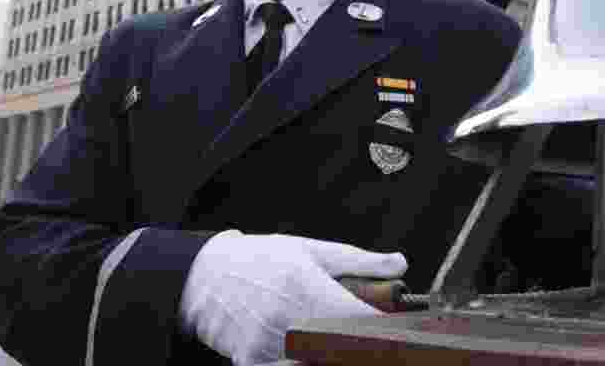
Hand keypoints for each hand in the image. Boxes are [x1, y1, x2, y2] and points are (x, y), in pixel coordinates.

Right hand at [179, 230, 406, 364]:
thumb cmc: (262, 258)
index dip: (381, 325)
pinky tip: (295, 342)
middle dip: (355, 341)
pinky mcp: (250, 360)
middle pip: (340, 345)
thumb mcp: (312, 250)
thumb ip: (361, 261)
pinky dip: (295, 359)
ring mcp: (266, 343)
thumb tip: (400, 264)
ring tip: (320, 328)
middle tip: (356, 331)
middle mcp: (286, 317)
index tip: (391, 326)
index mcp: (306, 286)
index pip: (359, 318)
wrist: (204, 275)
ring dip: (326, 350)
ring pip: (314, 359)